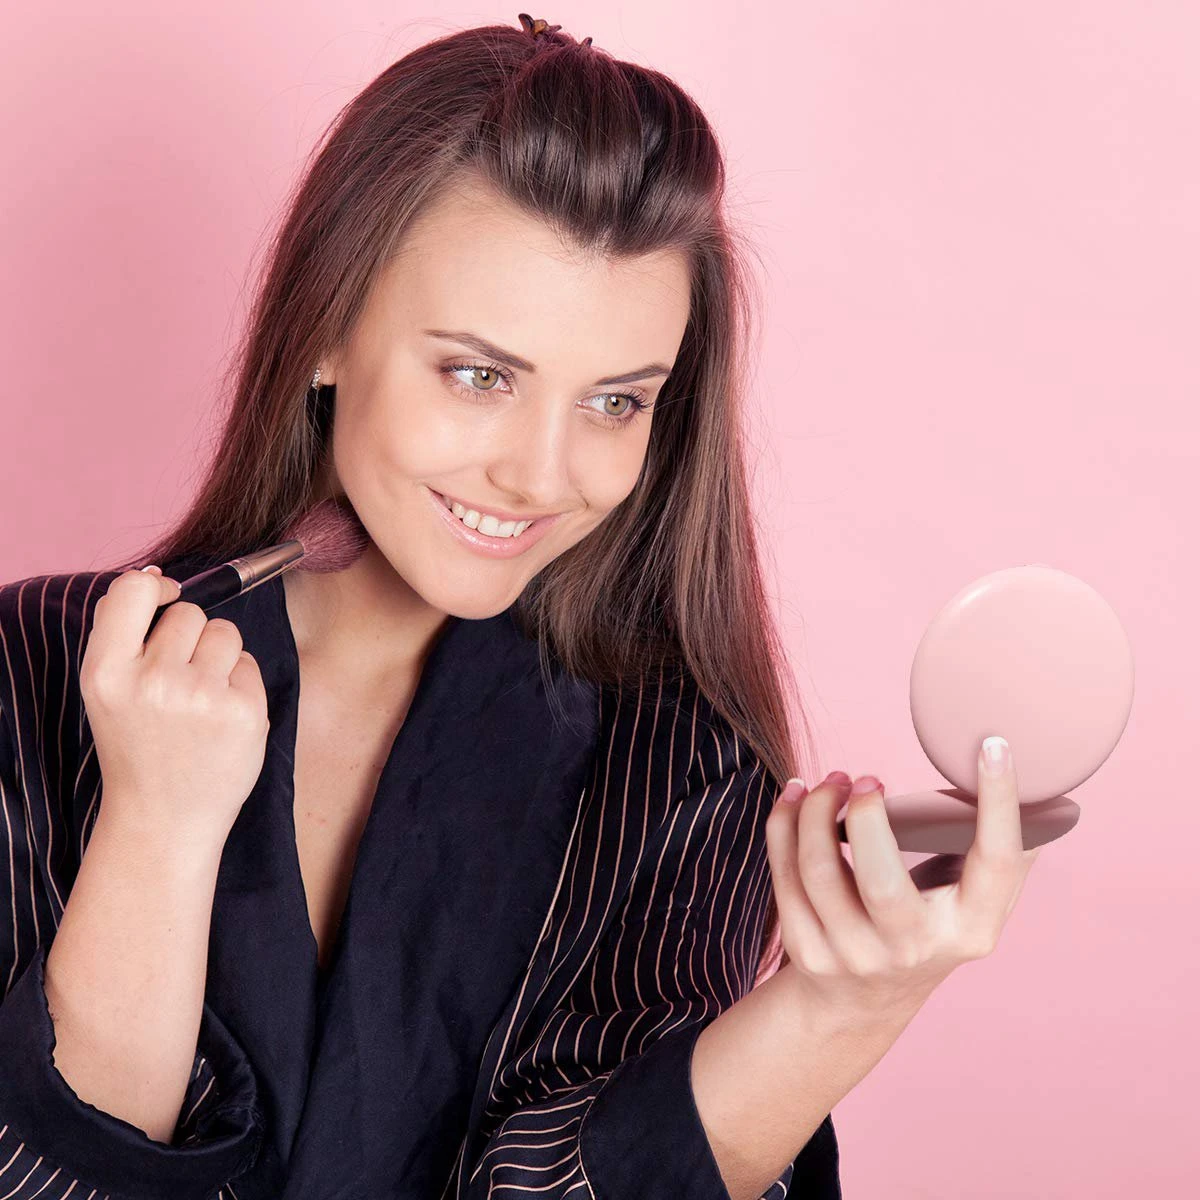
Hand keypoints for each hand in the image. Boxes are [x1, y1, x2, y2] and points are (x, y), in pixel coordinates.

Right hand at [79, 565, 270, 853]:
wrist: (163, 818)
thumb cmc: (138, 745)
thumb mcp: (107, 690)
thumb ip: (122, 634)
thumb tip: (156, 577)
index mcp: (106, 672)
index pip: (131, 590)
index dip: (156, 587)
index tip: (166, 599)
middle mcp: (152, 680)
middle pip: (191, 613)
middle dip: (190, 638)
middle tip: (179, 683)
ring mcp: (201, 696)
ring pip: (226, 633)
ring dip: (220, 657)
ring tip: (201, 699)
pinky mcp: (243, 711)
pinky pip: (248, 664)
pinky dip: (240, 685)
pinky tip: (220, 718)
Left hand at [765, 740, 1041, 1022]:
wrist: (864, 1002)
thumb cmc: (929, 925)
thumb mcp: (973, 903)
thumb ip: (998, 851)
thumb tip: (1036, 783)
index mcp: (971, 928)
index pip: (995, 863)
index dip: (999, 802)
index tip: (991, 743)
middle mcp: (913, 948)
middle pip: (881, 879)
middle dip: (866, 816)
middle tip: (868, 779)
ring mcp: (854, 954)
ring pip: (819, 870)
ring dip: (814, 810)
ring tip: (831, 781)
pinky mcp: (806, 949)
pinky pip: (785, 874)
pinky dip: (784, 823)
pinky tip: (795, 796)